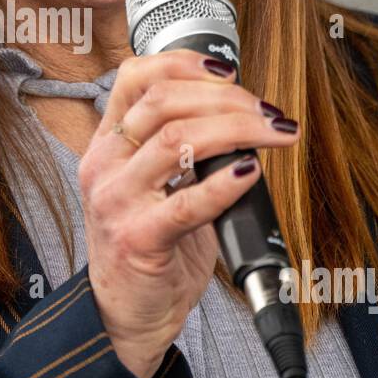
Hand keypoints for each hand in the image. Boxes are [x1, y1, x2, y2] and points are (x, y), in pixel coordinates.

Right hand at [78, 49, 300, 377]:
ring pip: (176, 138)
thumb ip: (182, 148)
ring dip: (237, 128)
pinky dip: (226, 183)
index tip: (230, 70)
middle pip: (164, 101)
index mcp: (107, 145)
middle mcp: (104, 166)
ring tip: (274, 134)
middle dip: (227, 97)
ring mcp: (116, 201)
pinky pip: (187, 202)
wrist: (127, 314)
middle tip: (268, 113)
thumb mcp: (154, 185)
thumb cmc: (150, 246)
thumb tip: (243, 114)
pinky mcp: (138, 239)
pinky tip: (251, 174)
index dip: (184, 62)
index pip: (135, 78)